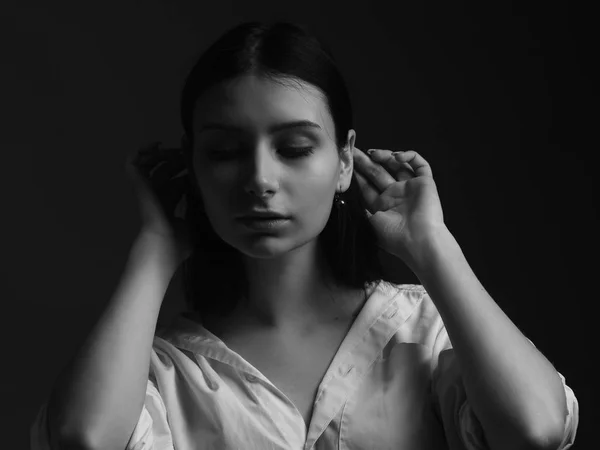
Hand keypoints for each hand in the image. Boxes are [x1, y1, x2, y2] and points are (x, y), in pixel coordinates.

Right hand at [124, 141, 192, 265]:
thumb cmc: (177, 246)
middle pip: (166, 171)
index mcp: (169, 206)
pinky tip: (156, 146)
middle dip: (178, 160)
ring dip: (163, 155)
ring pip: (150, 165)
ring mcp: (148, 192)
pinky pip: (133, 166)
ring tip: (174, 150)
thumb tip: (210, 204)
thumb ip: (197, 214)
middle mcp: (158, 197)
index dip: (188, 172)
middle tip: (189, 155)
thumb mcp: (193, 226)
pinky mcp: (141, 187)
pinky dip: (141, 153)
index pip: (178, 183)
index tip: (200, 165)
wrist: (163, 250)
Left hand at [352, 147, 445, 268]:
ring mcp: (410, 188)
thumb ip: (359, 209)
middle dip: (365, 161)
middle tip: (354, 150)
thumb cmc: (394, 236)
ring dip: (385, 156)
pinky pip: (420, 165)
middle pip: (378, 172)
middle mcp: (395, 195)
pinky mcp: (425, 183)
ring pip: (397, 165)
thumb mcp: (369, 223)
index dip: (357, 174)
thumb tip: (347, 198)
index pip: (366, 185)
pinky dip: (410, 157)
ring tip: (374, 154)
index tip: (346, 163)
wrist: (419, 240)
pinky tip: (397, 157)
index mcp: (381, 206)